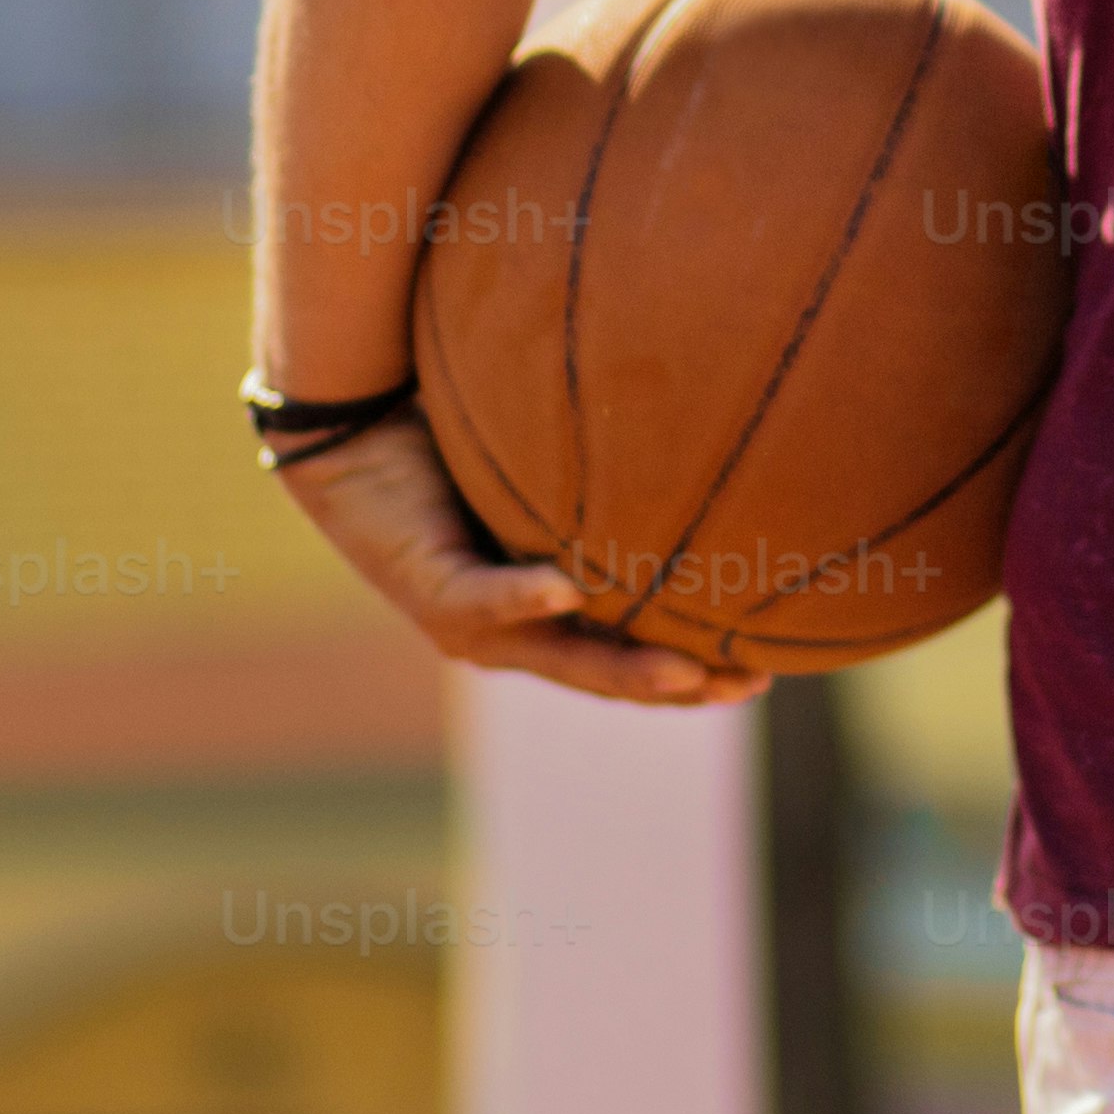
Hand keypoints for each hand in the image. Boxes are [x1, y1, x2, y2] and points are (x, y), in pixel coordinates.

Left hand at [276, 419, 762, 712]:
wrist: (351, 428)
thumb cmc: (452, 436)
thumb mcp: (545, 469)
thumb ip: (607, 472)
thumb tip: (698, 427)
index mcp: (540, 616)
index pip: (624, 659)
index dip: (690, 674)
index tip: (762, 671)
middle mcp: (508, 634)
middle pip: (604, 676)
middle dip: (678, 686)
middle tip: (750, 683)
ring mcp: (468, 620)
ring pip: (555, 656)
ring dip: (620, 666)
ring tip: (686, 670)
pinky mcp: (428, 588)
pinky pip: (484, 596)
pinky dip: (523, 596)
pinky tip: (566, 587)